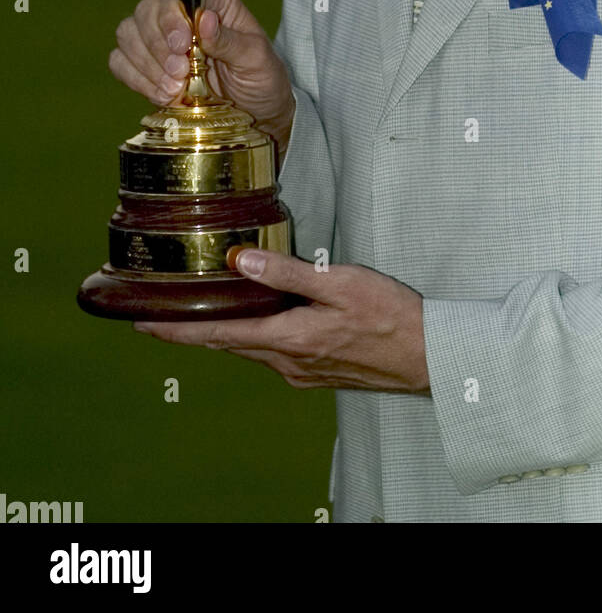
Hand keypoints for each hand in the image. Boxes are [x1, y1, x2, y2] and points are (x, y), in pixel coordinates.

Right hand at [108, 0, 295, 153]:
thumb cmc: (261, 78)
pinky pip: (119, 61)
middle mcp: (183, 11)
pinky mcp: (145, 63)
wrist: (255, 113)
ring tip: (174, 89)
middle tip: (180, 74)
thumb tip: (206, 21)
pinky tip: (160, 94)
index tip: (182, 45)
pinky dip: (134, 78)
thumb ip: (231, 42)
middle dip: (158, 46)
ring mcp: (160, 36)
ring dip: (146, 65)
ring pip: (128, 33)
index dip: (174, 15)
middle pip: (147, 10)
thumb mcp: (257, 61)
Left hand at [134, 250, 430, 394]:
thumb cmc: (390, 317)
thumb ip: (288, 273)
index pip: (218, 334)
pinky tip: (258, 321)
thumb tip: (239, 261)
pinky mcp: (317, 370)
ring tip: (200, 314)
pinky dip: (253, 336)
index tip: (142, 323)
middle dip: (192, 330)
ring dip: (222, 333)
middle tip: (158, 315)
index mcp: (287, 339)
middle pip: (227, 343)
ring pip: (250, 348)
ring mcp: (302, 370)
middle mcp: (287, 362)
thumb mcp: (341, 283)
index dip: (177, 329)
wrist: (429, 357)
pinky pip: (272, 352)